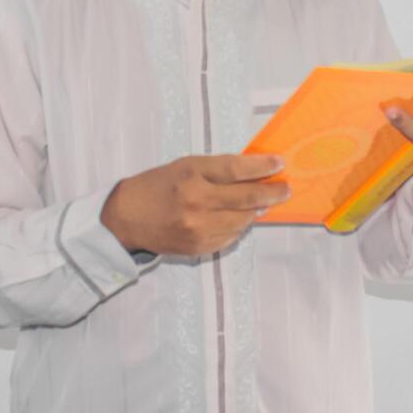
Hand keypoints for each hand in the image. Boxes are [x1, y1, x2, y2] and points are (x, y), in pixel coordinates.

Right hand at [100, 154, 290, 256]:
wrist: (126, 219)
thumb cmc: (157, 186)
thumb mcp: (184, 166)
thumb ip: (217, 170)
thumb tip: (254, 174)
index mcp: (191, 176)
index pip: (236, 170)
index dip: (261, 167)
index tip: (279, 164)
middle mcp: (196, 203)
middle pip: (246, 199)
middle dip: (272, 193)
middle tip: (286, 189)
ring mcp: (199, 229)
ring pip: (243, 220)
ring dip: (256, 211)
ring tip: (261, 203)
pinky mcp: (199, 247)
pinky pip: (231, 237)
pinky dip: (239, 226)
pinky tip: (238, 218)